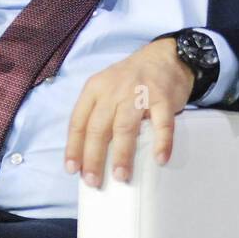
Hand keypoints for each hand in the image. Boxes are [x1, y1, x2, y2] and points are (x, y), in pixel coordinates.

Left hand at [64, 36, 193, 186]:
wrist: (166, 56)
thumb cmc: (131, 79)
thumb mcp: (106, 88)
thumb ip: (97, 113)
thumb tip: (88, 154)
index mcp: (95, 89)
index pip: (79, 121)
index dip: (74, 147)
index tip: (72, 169)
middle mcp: (114, 90)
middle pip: (98, 128)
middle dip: (94, 157)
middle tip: (93, 181)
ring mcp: (139, 93)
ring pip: (125, 127)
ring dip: (122, 154)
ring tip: (120, 176)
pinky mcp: (163, 98)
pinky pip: (162, 124)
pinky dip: (161, 142)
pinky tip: (159, 159)